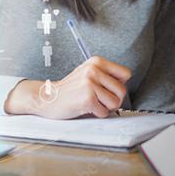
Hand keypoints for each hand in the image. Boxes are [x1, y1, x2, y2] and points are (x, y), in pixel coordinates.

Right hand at [4, 56, 131, 118]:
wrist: (48, 98)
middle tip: (99, 100)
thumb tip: (125, 84)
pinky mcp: (87, 98)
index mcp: (97, 62)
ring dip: (105, 108)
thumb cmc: (70, 89)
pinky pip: (104, 112)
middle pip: (122, 90)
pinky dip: (96, 114)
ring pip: (115, 102)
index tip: (108, 88)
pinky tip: (85, 107)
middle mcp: (94, 70)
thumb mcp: (88, 74)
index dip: (119, 85)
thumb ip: (106, 75)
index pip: (126, 73)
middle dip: (113, 100)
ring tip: (93, 103)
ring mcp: (90, 83)